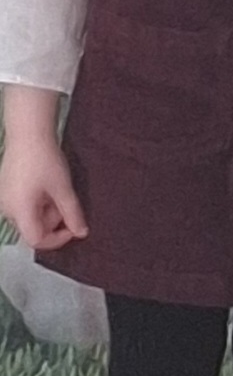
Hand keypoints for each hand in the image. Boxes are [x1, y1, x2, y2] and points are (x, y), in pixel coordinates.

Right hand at [0, 97, 84, 252]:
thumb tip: (82, 234)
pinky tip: (47, 186)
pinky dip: (39, 203)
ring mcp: (4, 201)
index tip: (74, 229)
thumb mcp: (63, 188)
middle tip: (66, 201)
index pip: (36, 240)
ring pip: (30, 217)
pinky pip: (24, 207)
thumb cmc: (46, 161)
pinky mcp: (6, 192)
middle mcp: (7, 210)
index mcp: (19, 211)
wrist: (28, 135)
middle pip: (33, 229)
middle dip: (54, 221)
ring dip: (48, 211)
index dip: (57, 240)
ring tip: (57, 190)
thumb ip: (72, 214)